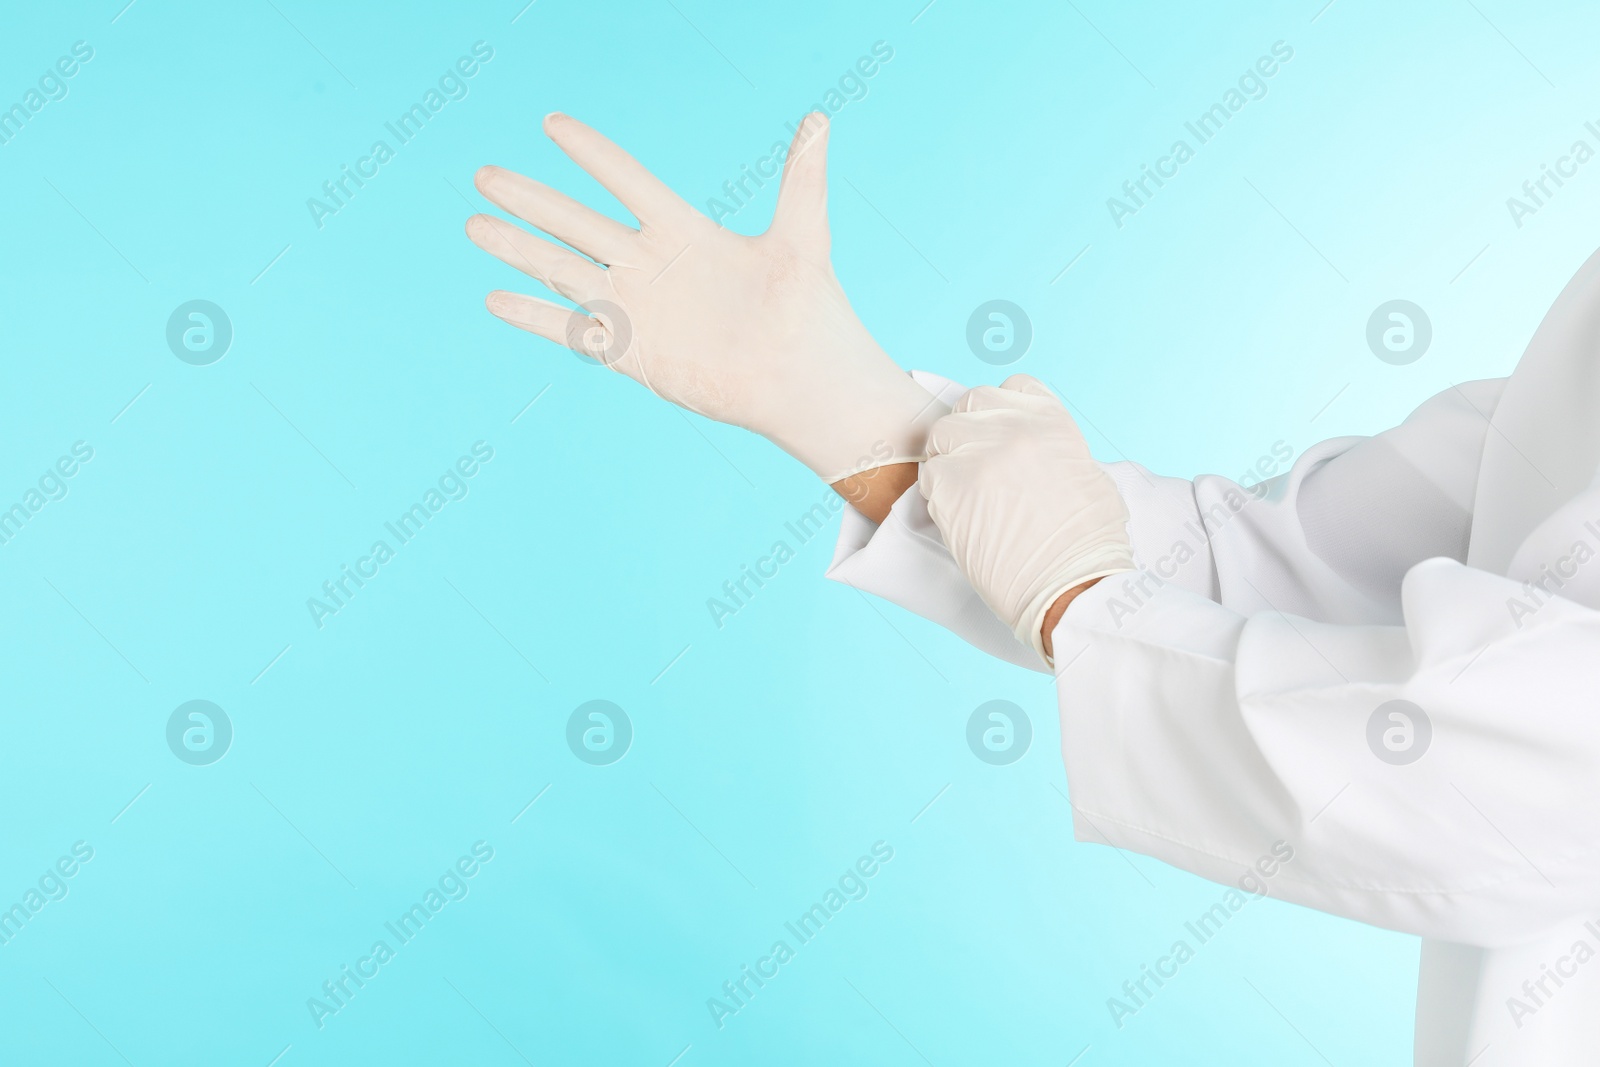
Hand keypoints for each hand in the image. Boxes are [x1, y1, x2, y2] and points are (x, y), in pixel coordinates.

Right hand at [466, 112, 944, 482]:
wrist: (804, 382)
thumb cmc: (810, 311)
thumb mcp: (803, 236)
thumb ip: (802, 178)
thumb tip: (820, 118)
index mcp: (685, 231)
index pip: (626, 180)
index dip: (591, 152)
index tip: (552, 122)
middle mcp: (652, 266)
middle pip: (577, 223)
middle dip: (531, 199)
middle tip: (484, 174)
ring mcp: (639, 310)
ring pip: (564, 271)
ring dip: (519, 250)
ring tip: (475, 224)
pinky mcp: (635, 354)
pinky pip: (574, 331)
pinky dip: (536, 316)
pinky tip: (496, 299)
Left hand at [918, 375, 1133, 665]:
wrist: (1072, 586)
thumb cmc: (1090, 545)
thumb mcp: (1088, 475)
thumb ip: (1055, 450)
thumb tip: (1036, 453)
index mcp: (1052, 420)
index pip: (1012, 388)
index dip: (1002, 414)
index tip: (1002, 439)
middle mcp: (1014, 427)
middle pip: (970, 405)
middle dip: (969, 432)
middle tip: (975, 468)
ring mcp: (979, 453)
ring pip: (941, 436)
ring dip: (948, 461)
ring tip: (965, 494)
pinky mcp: (950, 486)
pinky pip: (928, 476)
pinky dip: (936, 495)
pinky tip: (958, 517)